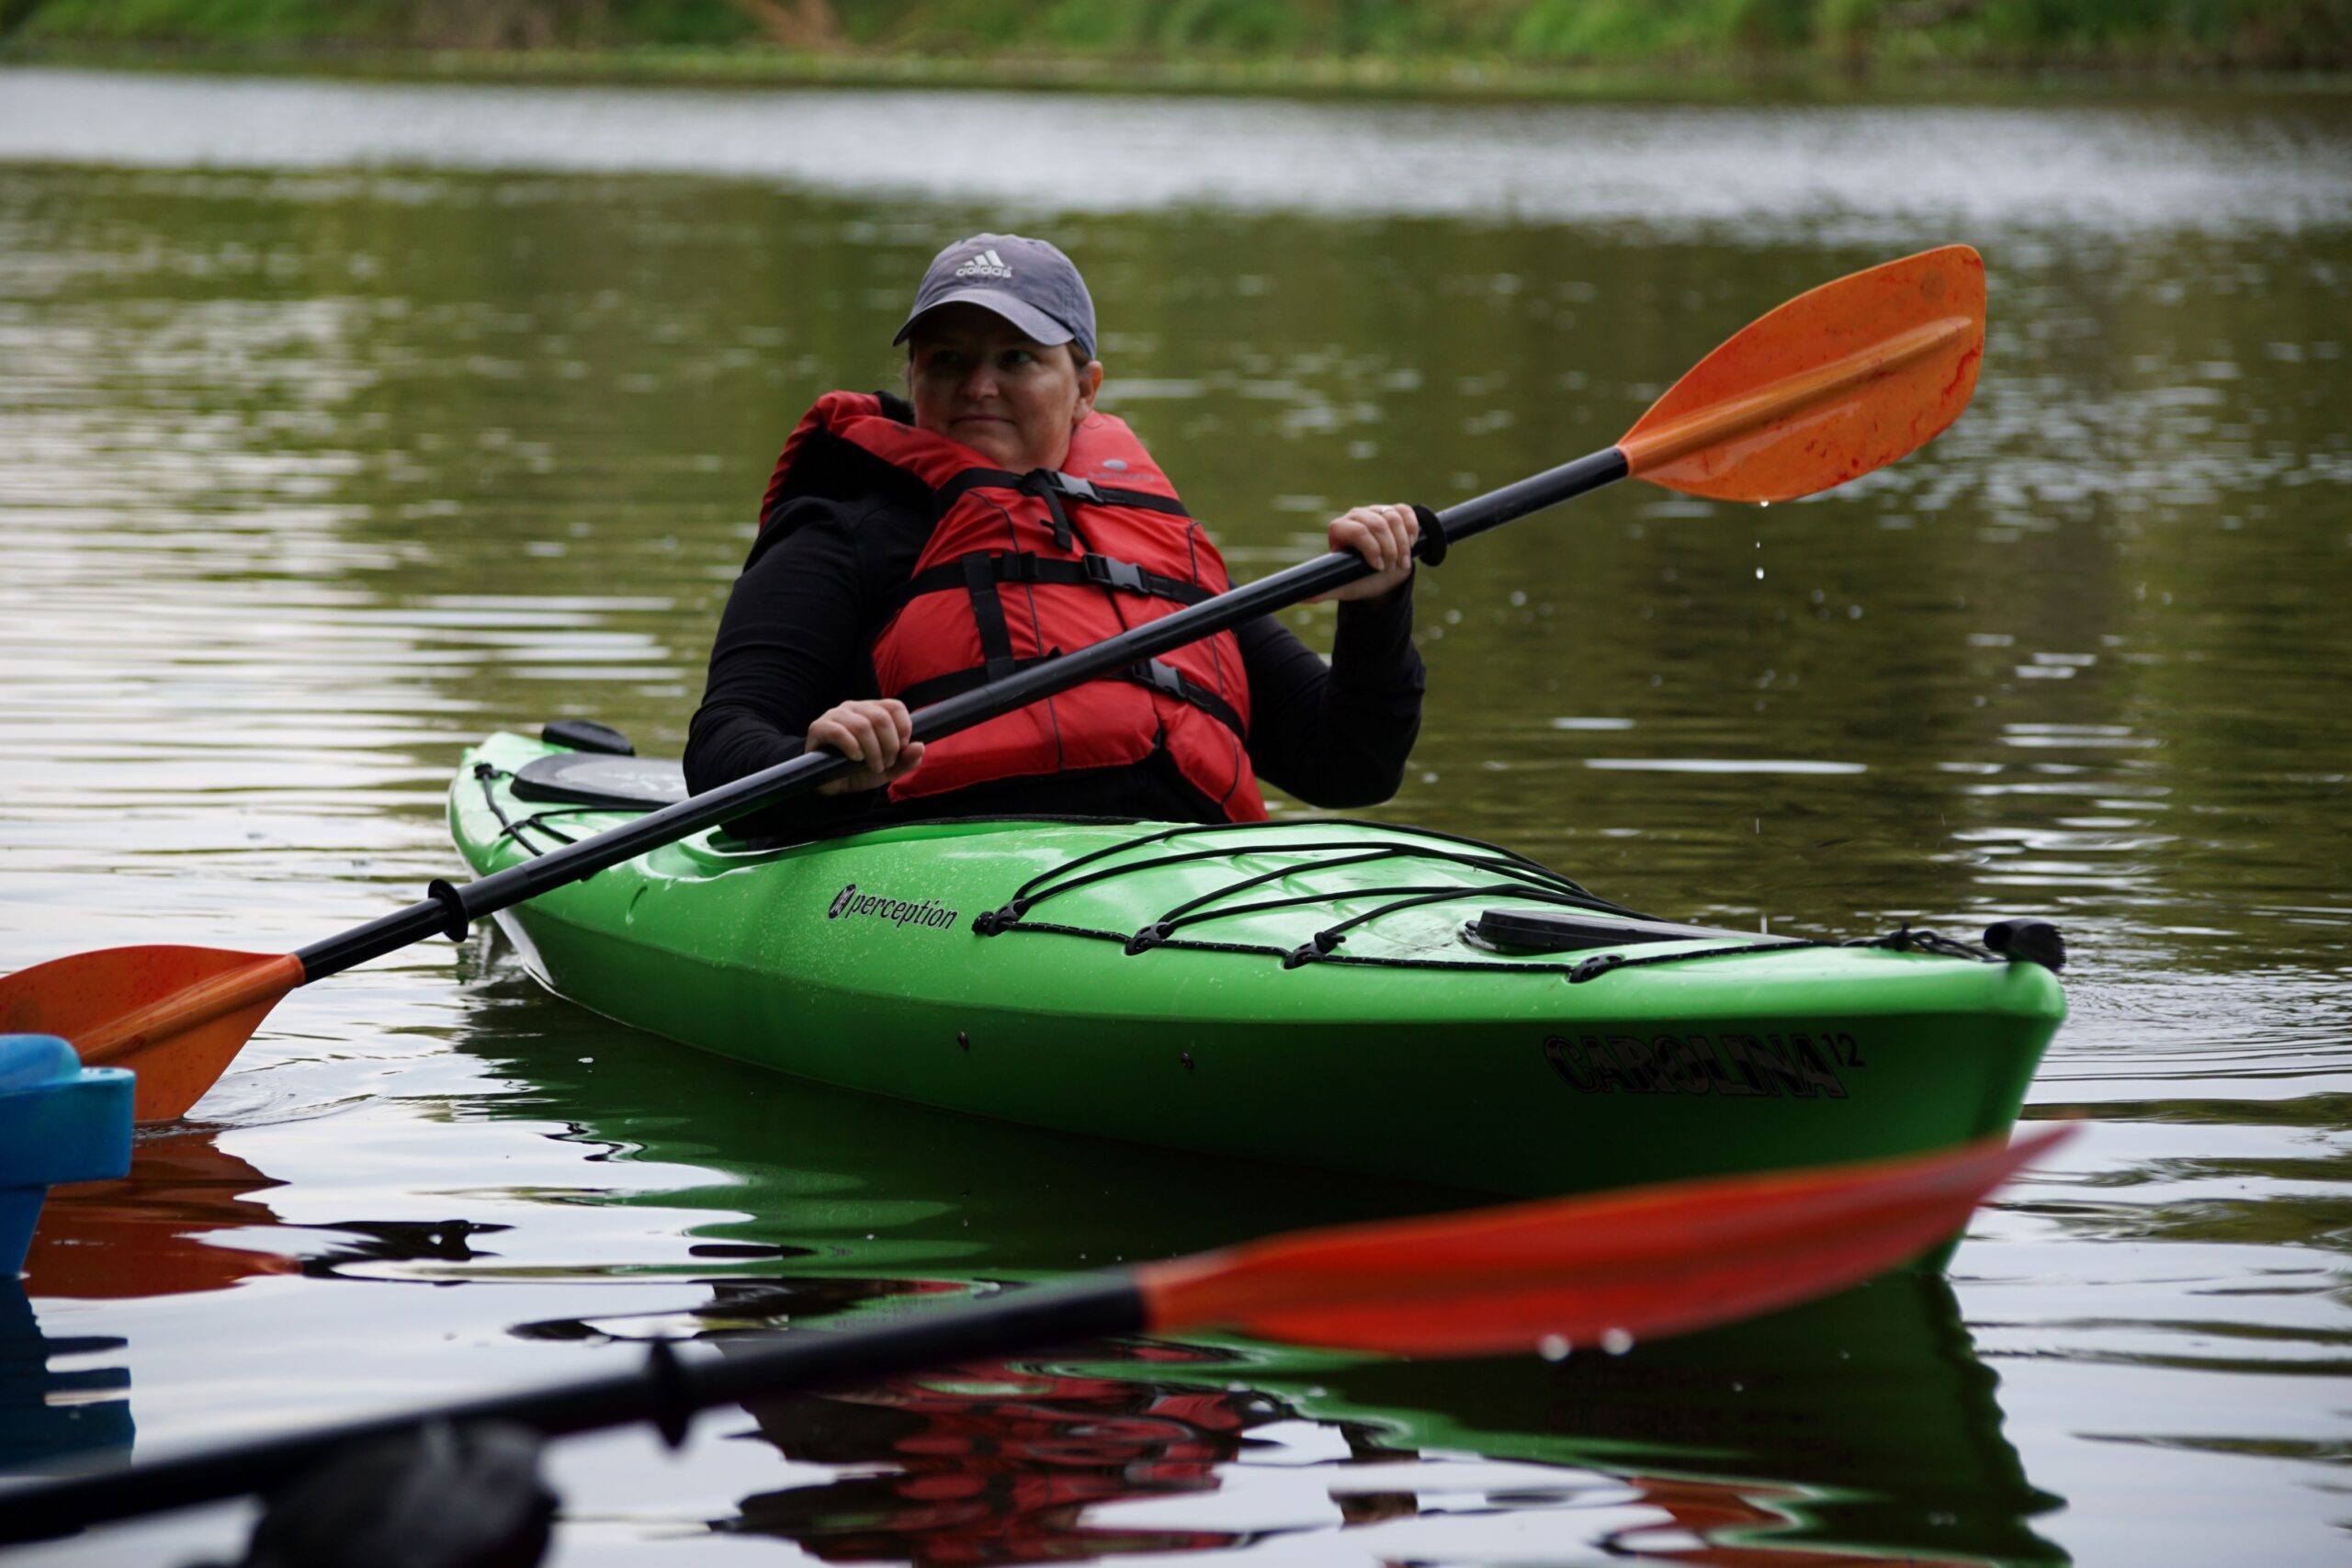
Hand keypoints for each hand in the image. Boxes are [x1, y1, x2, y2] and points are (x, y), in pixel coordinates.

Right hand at [808, 699, 924, 794]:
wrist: (829, 784)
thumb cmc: (857, 770)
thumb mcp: (886, 769)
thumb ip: (905, 760)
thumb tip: (919, 747)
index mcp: (872, 711)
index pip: (894, 706)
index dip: (904, 728)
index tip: (902, 749)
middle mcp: (854, 708)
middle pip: (881, 717)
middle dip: (890, 745)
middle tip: (887, 763)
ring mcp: (835, 716)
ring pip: (862, 725)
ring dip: (873, 751)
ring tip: (874, 767)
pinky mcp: (818, 728)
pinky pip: (838, 732)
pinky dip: (852, 747)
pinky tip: (856, 759)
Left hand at [1311, 504, 1418, 602]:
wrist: (1381, 577)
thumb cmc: (1358, 580)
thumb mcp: (1342, 587)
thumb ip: (1324, 590)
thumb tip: (1302, 598)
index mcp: (1339, 529)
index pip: (1358, 531)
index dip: (1372, 548)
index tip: (1378, 567)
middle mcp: (1355, 515)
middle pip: (1377, 524)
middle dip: (1389, 549)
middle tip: (1392, 568)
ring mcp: (1375, 510)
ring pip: (1393, 518)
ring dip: (1402, 543)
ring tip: (1402, 562)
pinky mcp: (1394, 510)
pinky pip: (1405, 511)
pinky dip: (1411, 527)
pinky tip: (1412, 543)